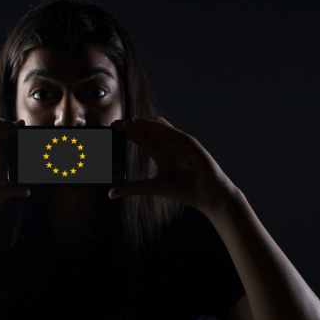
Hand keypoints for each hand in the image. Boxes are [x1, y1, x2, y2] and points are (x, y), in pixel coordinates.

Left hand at [110, 116, 237, 213]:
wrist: (209, 197)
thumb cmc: (187, 191)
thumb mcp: (154, 187)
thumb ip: (133, 188)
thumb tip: (111, 193)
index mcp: (164, 154)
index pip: (144, 139)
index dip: (129, 133)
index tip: (113, 129)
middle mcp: (171, 145)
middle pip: (148, 129)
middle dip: (132, 125)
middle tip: (114, 124)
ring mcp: (180, 142)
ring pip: (158, 126)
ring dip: (141, 122)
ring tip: (126, 122)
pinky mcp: (188, 142)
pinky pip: (169, 130)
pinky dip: (153, 125)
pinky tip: (139, 123)